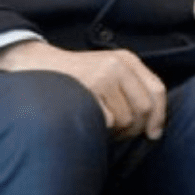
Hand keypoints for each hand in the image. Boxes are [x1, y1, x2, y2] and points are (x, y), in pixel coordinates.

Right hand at [0, 40, 166, 139]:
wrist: (35, 64)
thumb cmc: (74, 75)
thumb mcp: (107, 71)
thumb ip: (131, 90)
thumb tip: (154, 129)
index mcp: (127, 60)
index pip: (157, 90)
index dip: (159, 116)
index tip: (154, 134)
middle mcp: (118, 65)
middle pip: (144, 108)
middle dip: (135, 128)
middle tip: (119, 133)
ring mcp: (102, 76)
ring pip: (126, 119)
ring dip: (115, 130)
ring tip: (100, 122)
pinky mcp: (88, 89)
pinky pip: (107, 121)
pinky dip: (100, 128)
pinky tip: (90, 119)